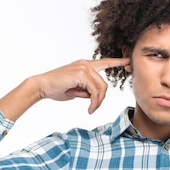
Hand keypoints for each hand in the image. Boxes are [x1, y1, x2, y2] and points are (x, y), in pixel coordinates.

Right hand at [0, 57, 129, 120]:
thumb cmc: (57, 88)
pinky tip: (89, 108)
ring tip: (90, 109)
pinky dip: (94, 102)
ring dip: (97, 102)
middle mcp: (86, 64)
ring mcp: (84, 67)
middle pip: (104, 84)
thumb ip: (88, 89)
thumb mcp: (77, 89)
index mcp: (85, 65)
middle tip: (93, 109)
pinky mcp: (81, 73)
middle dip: (100, 99)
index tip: (128, 60)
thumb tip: (96, 96)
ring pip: (100, 88)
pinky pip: (94, 91)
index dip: (117, 62)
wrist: (42, 86)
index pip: (105, 62)